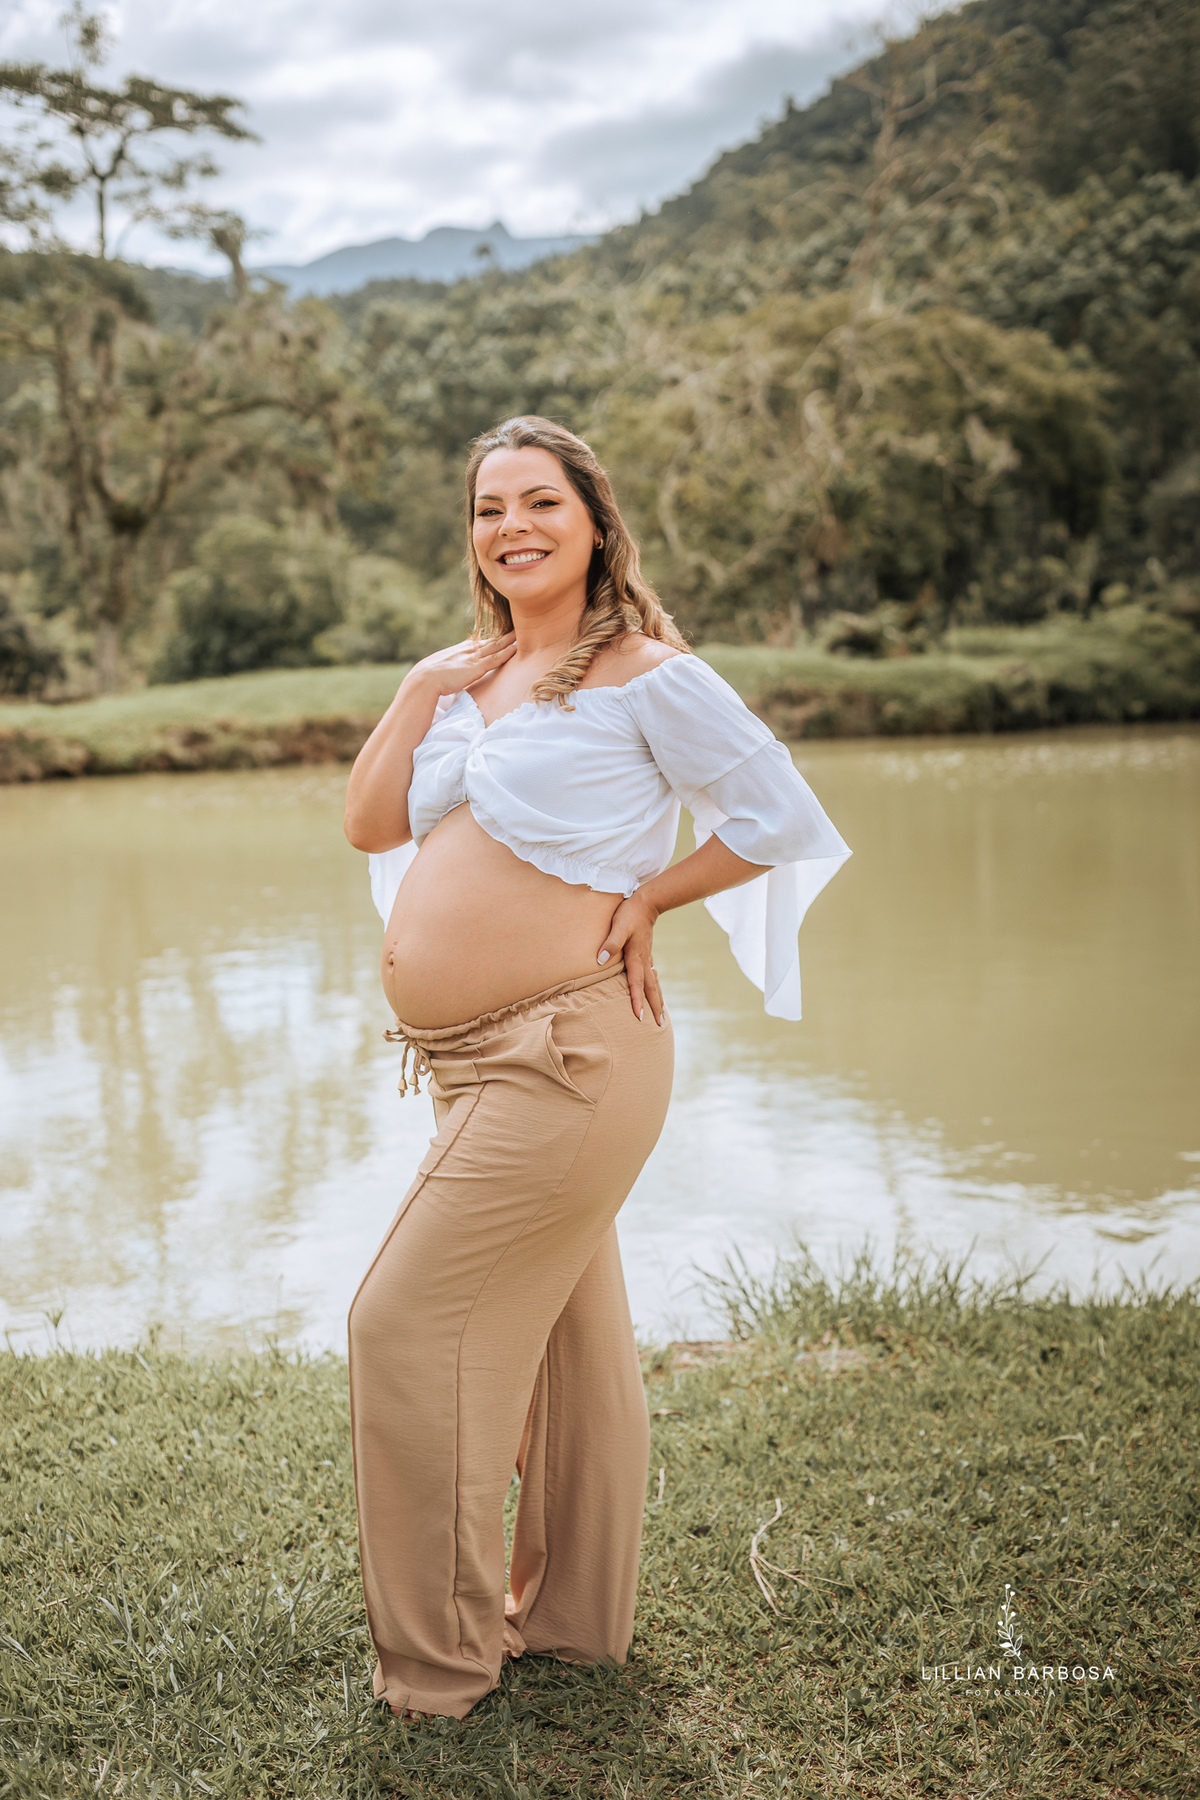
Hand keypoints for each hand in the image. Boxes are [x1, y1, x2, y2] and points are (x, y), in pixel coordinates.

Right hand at [409, 633, 516, 698]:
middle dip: (507, 634)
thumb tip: (455, 672)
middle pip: (493, 639)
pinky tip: (516, 648)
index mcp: (462, 649)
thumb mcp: (443, 667)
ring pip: (497, 646)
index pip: (483, 641)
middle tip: (520, 626)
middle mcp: (469, 650)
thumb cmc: (430, 677)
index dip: (495, 637)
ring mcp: (473, 658)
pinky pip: (495, 658)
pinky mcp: (476, 667)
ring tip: (523, 633)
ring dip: (510, 639)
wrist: (425, 678)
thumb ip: (453, 666)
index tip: (505, 632)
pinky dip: (506, 653)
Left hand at [597, 893, 664, 1024]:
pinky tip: (655, 989)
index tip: (639, 1017)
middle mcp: (644, 961)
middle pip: (651, 988)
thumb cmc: (630, 914)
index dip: (637, 1001)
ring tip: (662, 1015)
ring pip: (654, 983)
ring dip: (658, 999)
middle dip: (655, 1007)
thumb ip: (610, 943)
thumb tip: (601, 961)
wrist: (647, 902)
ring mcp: (647, 957)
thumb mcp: (618, 926)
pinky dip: (655, 987)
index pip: (637, 984)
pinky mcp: (646, 953)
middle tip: (660, 1025)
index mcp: (636, 957)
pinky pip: (652, 976)